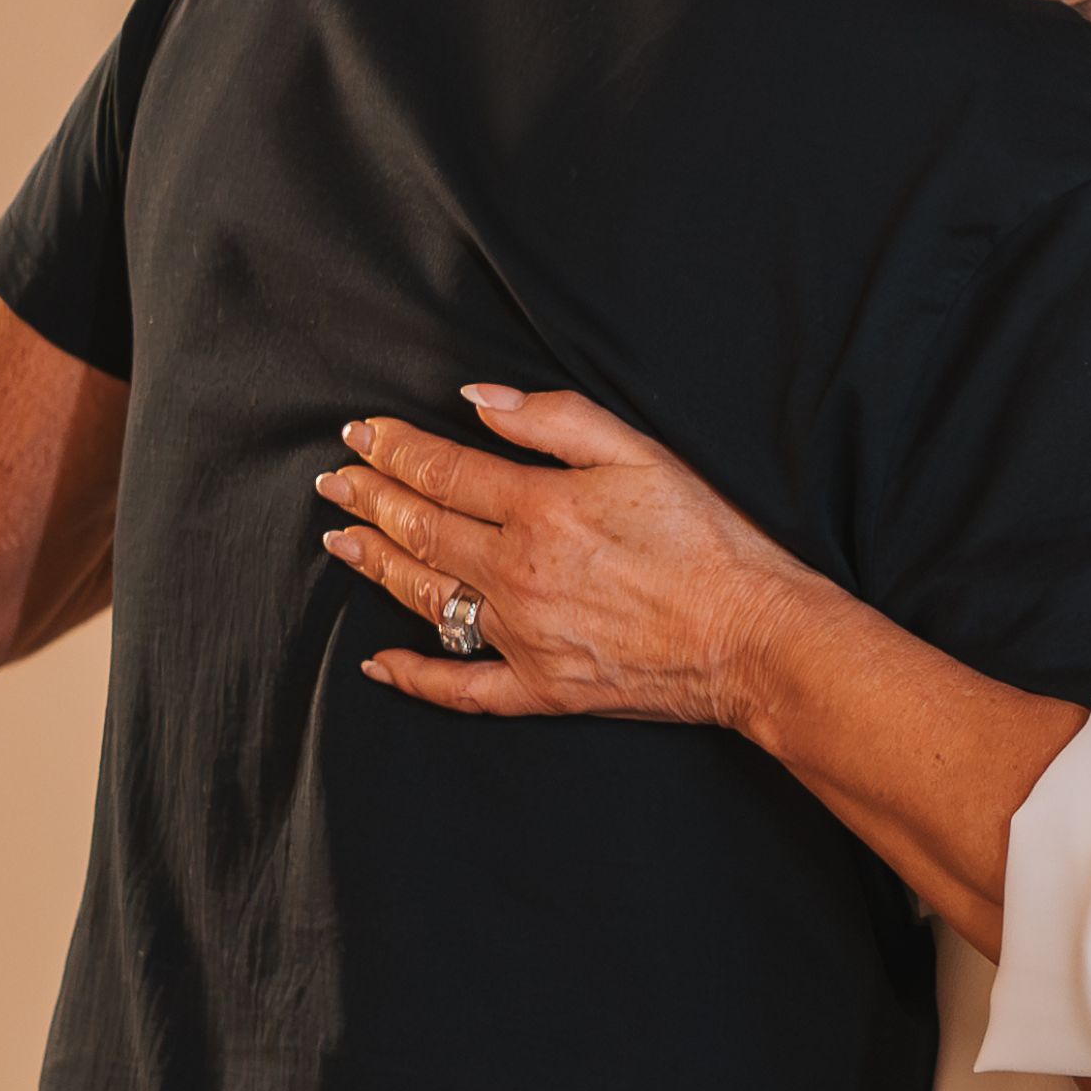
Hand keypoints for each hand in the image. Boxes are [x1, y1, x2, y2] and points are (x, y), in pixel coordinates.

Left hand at [317, 386, 821, 723]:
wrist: (755, 637)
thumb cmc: (710, 541)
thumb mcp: (642, 454)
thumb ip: (555, 421)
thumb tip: (477, 401)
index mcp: (539, 509)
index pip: (441, 470)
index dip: (393, 448)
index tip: (360, 434)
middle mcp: (516, 574)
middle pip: (421, 530)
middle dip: (370, 500)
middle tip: (335, 482)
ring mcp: (524, 637)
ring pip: (427, 598)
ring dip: (378, 566)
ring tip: (345, 544)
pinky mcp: (543, 689)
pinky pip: (462, 688)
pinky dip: (415, 678)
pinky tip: (380, 665)